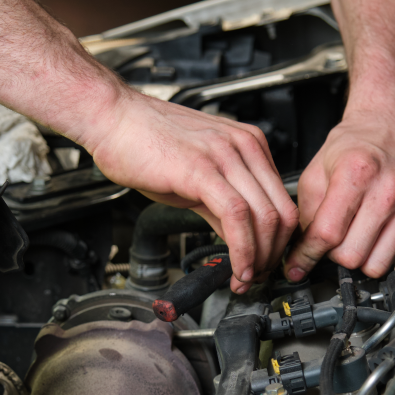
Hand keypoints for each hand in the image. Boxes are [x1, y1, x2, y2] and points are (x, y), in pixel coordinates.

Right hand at [87, 89, 298, 292]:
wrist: (112, 117)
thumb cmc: (146, 141)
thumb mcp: (198, 174)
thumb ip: (223, 206)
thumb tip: (239, 238)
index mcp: (249, 145)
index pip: (283, 201)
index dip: (279, 242)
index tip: (265, 263)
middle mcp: (244, 146)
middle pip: (283, 212)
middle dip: (274, 255)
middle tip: (257, 277)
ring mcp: (225, 155)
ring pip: (265, 217)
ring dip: (259, 258)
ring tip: (244, 277)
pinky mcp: (201, 169)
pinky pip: (236, 215)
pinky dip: (242, 249)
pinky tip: (235, 266)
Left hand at [285, 107, 394, 279]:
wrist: (394, 124)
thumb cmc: (357, 144)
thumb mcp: (316, 170)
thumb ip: (306, 214)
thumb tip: (301, 252)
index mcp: (357, 173)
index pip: (327, 234)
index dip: (307, 255)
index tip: (298, 265)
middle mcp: (390, 190)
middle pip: (353, 256)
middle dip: (335, 255)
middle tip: (334, 241)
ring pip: (377, 264)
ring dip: (362, 256)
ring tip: (356, 236)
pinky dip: (384, 250)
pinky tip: (379, 229)